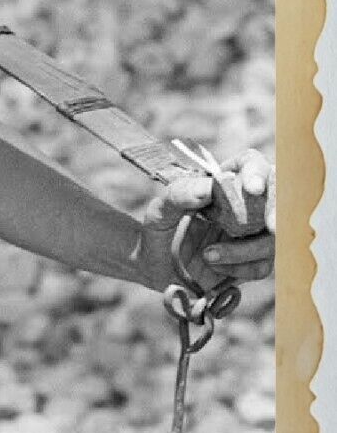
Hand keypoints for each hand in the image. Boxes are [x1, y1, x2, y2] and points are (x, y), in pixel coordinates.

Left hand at [137, 148, 274, 295]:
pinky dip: (239, 268)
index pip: (250, 164)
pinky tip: (214, 266)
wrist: (154, 268)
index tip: (252, 188)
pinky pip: (262, 265)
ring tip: (207, 255)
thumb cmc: (158, 231)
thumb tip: (208, 188)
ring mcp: (253, 233)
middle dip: (277, 211)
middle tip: (272, 226)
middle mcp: (245, 204)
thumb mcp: (160, 210)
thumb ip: (180, 194)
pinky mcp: (253, 260)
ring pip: (272, 238)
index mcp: (225, 182)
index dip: (257, 172)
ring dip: (245, 250)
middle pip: (277, 197)